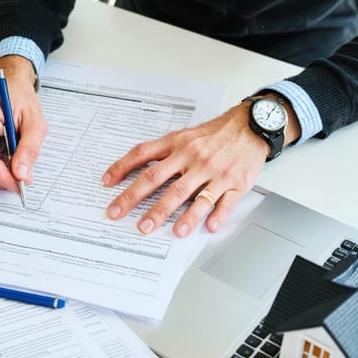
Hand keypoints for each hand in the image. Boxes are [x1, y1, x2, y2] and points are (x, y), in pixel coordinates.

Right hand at [0, 55, 47, 192]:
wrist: (10, 84)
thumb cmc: (21, 98)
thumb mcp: (35, 122)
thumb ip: (29, 149)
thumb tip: (22, 175)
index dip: (2, 175)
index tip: (18, 184)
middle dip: (1, 177)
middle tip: (22, 178)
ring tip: (16, 163)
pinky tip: (6, 156)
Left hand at [101, 96, 299, 236]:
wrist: (250, 127)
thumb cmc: (214, 134)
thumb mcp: (184, 135)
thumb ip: (161, 151)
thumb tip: (134, 168)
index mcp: (178, 145)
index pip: (143, 156)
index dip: (122, 168)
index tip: (106, 183)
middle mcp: (193, 158)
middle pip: (161, 180)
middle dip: (138, 200)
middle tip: (121, 215)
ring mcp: (215, 172)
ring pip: (193, 195)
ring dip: (179, 215)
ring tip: (169, 231)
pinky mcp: (235, 183)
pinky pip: (224, 202)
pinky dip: (216, 215)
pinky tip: (208, 226)